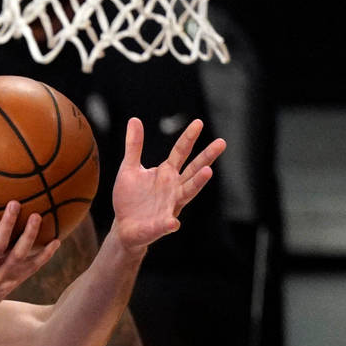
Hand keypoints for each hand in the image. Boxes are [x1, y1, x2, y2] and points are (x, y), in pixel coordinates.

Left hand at [111, 117, 225, 252]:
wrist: (124, 226)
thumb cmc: (130, 197)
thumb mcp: (129, 168)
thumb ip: (134, 146)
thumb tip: (135, 119)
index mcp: (166, 173)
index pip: (181, 152)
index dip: (188, 138)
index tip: (198, 122)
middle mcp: (173, 187)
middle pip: (193, 170)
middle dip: (206, 157)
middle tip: (221, 142)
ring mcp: (170, 206)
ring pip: (188, 193)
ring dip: (197, 183)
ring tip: (208, 172)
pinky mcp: (160, 225)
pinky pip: (166, 224)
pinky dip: (169, 223)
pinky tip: (173, 222)